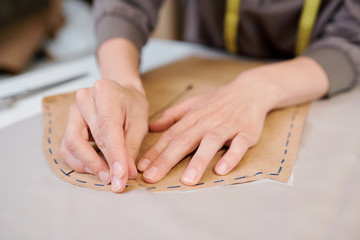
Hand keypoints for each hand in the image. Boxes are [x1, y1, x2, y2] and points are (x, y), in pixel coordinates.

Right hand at [60, 79, 148, 192]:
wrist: (123, 96)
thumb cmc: (132, 106)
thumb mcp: (139, 124)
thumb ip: (130, 148)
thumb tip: (125, 174)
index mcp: (105, 92)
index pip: (106, 129)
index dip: (113, 156)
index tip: (120, 176)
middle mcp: (84, 99)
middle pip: (85, 139)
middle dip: (100, 165)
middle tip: (115, 181)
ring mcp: (73, 112)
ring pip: (71, 146)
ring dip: (89, 165)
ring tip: (108, 175)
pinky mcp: (68, 124)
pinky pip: (68, 148)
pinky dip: (82, 162)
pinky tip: (98, 167)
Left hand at [137, 74, 277, 185]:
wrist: (250, 90)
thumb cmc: (219, 101)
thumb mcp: (193, 103)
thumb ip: (172, 115)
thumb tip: (152, 127)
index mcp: (192, 117)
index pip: (170, 136)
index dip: (155, 152)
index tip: (141, 167)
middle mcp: (207, 122)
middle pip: (184, 141)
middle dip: (166, 160)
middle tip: (152, 177)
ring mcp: (226, 126)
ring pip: (210, 143)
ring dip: (198, 161)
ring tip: (187, 180)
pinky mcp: (246, 132)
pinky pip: (238, 145)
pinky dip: (231, 157)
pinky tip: (221, 170)